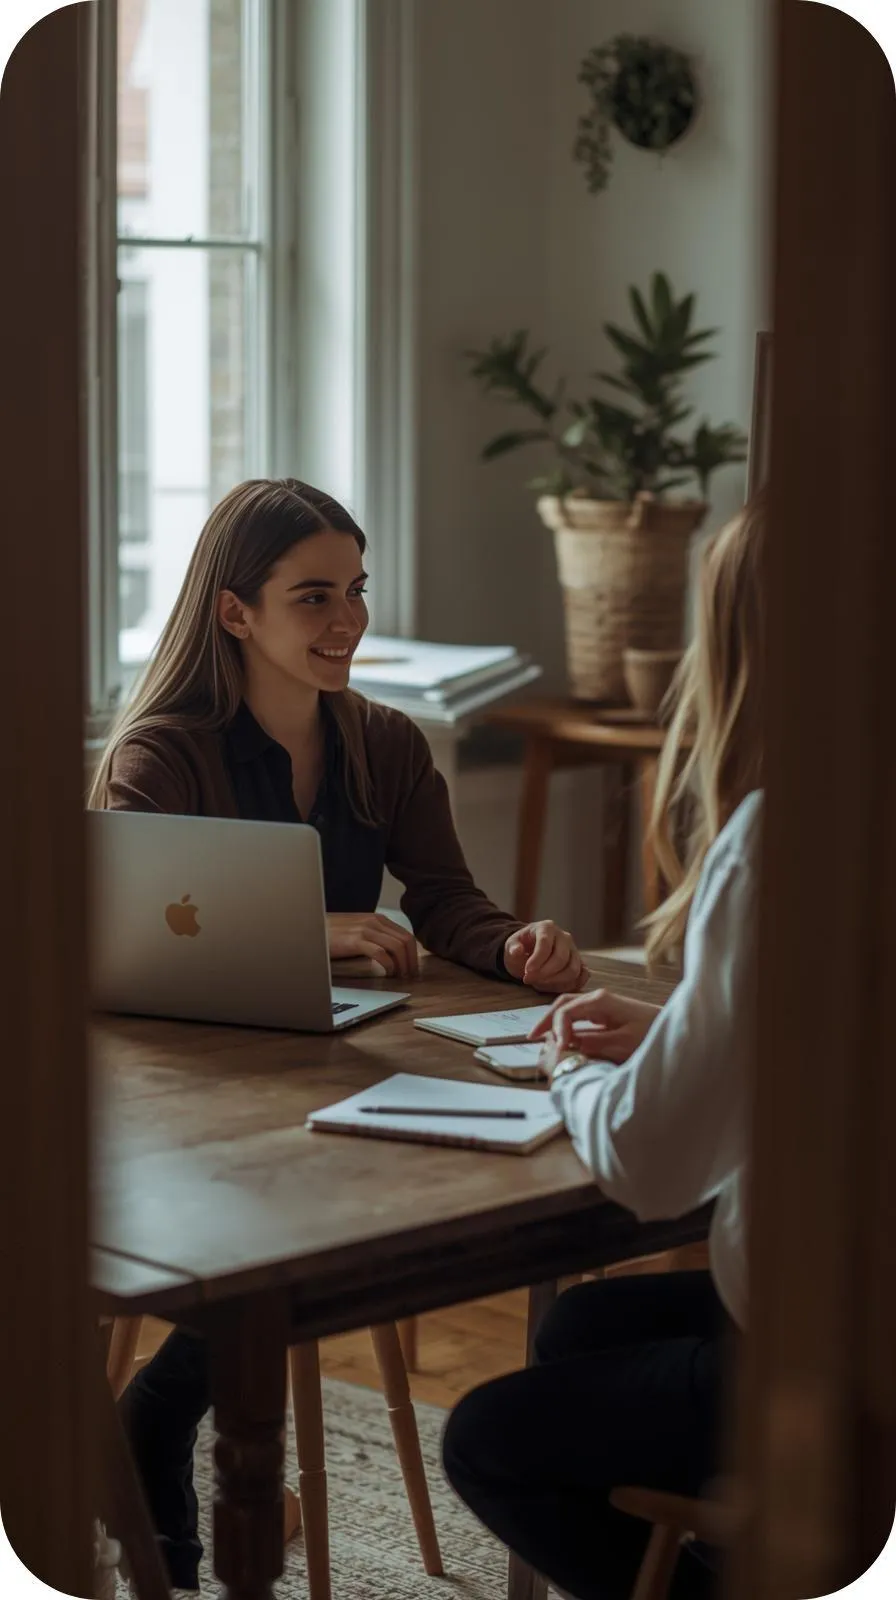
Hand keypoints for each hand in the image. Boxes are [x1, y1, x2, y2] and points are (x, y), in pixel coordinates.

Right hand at [327, 912, 418, 977]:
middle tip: (410, 976)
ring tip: (400, 977)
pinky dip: (388, 965)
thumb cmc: (333, 932)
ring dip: (402, 965)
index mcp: (377, 919)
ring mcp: (365, 930)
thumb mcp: (358, 930)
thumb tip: (391, 954)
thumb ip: (374, 936)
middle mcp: (375, 921)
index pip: (406, 935)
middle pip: (406, 941)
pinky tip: (387, 973)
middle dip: (411, 960)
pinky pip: (381, 954)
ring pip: (397, 947)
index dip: (413, 954)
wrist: (311, 929)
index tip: (412, 968)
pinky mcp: (356, 941)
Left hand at [503, 921, 586, 993]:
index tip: (527, 972)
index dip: (537, 960)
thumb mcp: (511, 945)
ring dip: (555, 982)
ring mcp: (574, 951)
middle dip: (544, 973)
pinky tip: (553, 986)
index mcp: (547, 927)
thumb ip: (513, 948)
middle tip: (529, 980)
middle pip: (561, 959)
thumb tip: (517, 951)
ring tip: (538, 983)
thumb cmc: (521, 947)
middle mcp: (564, 937)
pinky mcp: (580, 964)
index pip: (545, 943)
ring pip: (573, 970)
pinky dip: (569, 985)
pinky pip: (581, 977)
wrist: (529, 951)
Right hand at [528, 988, 660, 1062]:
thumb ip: (593, 1043)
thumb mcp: (623, 1043)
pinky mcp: (607, 1014)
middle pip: (562, 1004)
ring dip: (554, 1023)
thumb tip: (569, 1044)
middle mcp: (599, 999)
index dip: (556, 1029)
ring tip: (542, 1039)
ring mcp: (602, 1005)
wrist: (676, 1028)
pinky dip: (566, 1026)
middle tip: (531, 1038)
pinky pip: (579, 1017)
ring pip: (568, 1009)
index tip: (557, 1049)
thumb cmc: (654, 1034)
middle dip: (546, 1020)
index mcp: (601, 1001)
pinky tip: (562, 1039)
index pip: (565, 1010)